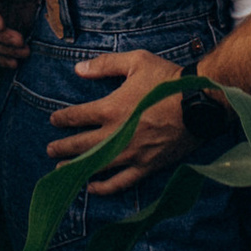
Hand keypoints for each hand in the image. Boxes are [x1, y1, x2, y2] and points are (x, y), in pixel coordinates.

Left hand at [44, 46, 197, 194]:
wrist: (199, 102)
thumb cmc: (168, 80)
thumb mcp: (136, 62)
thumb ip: (105, 65)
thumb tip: (78, 68)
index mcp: (111, 108)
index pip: (77, 116)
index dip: (62, 118)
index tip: (54, 120)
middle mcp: (116, 134)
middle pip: (81, 144)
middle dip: (62, 147)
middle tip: (50, 149)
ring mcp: (131, 153)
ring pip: (95, 166)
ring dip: (75, 168)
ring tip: (60, 170)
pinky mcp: (146, 166)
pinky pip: (120, 182)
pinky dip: (104, 187)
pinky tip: (92, 188)